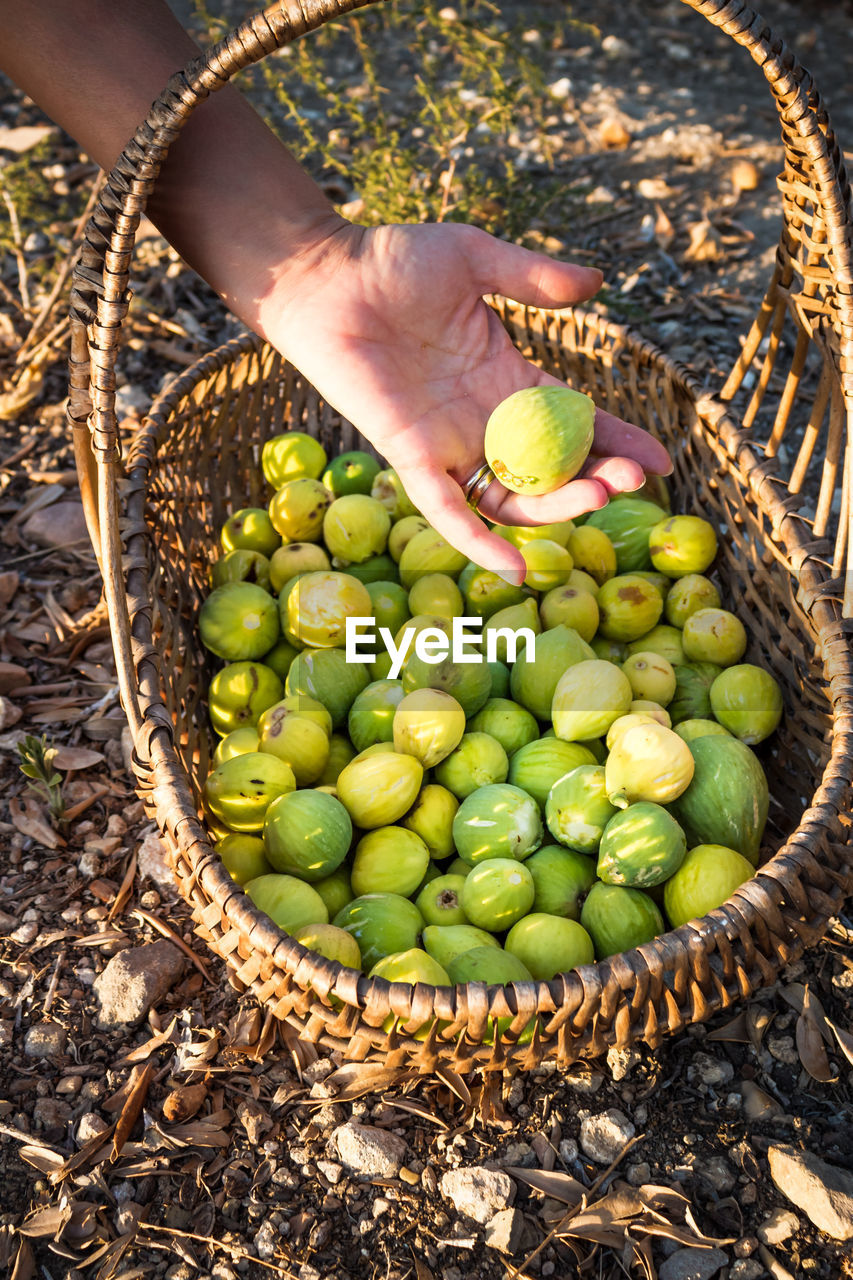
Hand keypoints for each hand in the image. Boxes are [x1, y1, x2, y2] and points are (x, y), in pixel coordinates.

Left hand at [259, 219, 671, 583]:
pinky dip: (477, 542)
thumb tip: (598, 283)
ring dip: (556, 506)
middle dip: (597, 478)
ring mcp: (448, 444)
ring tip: (601, 495)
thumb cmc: (392, 262)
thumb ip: (533, 277)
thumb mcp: (475, 260)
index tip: (661, 463)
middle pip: (552, 469)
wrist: (325, 276)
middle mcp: (483, 422)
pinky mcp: (411, 456)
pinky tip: (515, 569)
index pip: (575, 424)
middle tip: (634, 479)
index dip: (617, 442)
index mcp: (507, 381)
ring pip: (512, 497)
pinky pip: (448, 512)